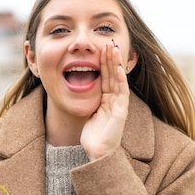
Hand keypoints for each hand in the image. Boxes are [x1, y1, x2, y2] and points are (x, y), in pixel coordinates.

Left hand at [80, 41, 128, 159]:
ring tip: (113, 48)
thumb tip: (73, 88)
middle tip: (108, 41)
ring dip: (116, 63)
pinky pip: (121, 93)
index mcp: (106, 99)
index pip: (105, 76)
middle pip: (112, 74)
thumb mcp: (87, 113)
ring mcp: (119, 105)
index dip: (103, 62)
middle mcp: (114, 100)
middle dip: (111, 58)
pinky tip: (117, 68)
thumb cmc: (92, 136)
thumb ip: (86, 101)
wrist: (97, 153)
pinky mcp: (121, 112)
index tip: (100, 47)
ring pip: (118, 80)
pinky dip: (119, 80)